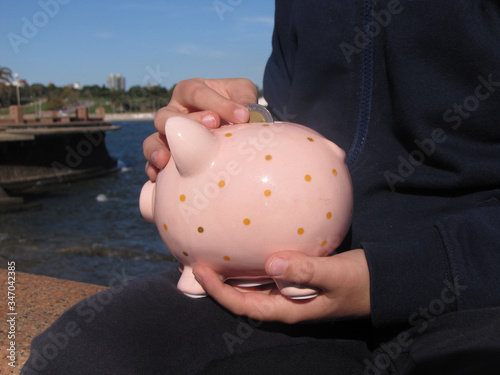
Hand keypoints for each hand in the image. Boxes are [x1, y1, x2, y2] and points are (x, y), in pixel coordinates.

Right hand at [144, 78, 257, 180]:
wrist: (233, 125)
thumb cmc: (235, 102)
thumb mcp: (242, 92)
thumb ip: (244, 97)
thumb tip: (245, 115)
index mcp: (190, 91)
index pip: (197, 93)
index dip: (218, 103)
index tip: (242, 116)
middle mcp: (174, 111)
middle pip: (168, 116)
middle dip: (190, 122)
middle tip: (214, 125)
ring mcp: (167, 135)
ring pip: (153, 139)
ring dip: (157, 149)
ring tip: (165, 160)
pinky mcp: (168, 155)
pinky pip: (152, 163)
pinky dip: (153, 169)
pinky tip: (158, 177)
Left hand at [192, 249, 370, 323]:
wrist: (383, 283)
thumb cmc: (361, 282)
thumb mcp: (336, 276)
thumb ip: (306, 270)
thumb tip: (270, 263)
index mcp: (289, 309)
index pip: (244, 305)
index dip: (218, 291)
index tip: (200, 270)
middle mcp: (284, 303)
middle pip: (241, 297)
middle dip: (217, 283)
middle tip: (196, 260)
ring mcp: (290, 292)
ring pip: (252, 286)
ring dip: (231, 273)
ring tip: (212, 255)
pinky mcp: (296, 279)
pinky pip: (266, 274)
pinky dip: (251, 264)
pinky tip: (245, 248)